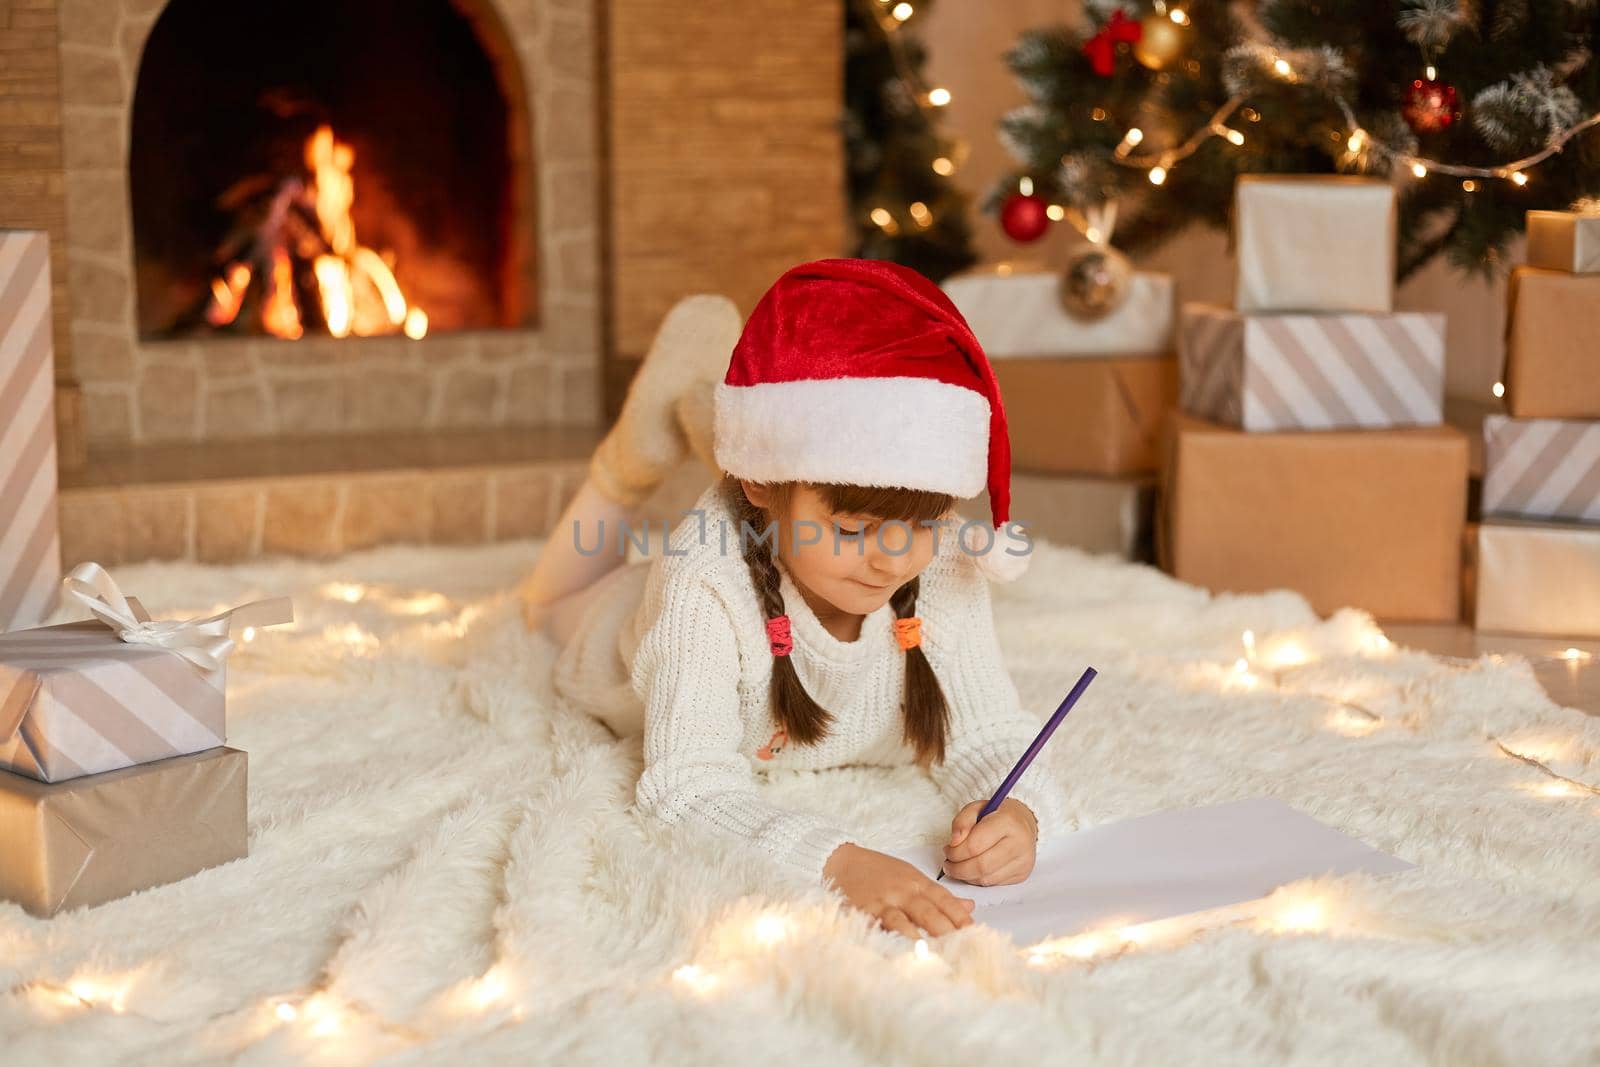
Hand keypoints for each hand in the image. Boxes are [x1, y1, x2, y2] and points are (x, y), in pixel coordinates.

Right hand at [822, 843, 974, 937]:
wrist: (840, 861)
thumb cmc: (877, 871)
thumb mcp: (911, 876)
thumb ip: (938, 895)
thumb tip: (969, 907)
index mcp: (917, 882)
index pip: (944, 900)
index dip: (959, 916)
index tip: (975, 932)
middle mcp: (902, 891)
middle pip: (928, 912)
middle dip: (946, 930)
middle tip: (962, 948)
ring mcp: (882, 902)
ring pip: (903, 921)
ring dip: (917, 937)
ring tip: (931, 954)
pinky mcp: (863, 912)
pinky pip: (877, 928)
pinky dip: (887, 940)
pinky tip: (895, 952)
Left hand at [941, 798, 1036, 885]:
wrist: (1023, 823)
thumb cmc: (997, 815)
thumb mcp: (976, 808)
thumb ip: (961, 822)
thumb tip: (954, 843)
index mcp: (1008, 822)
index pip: (974, 845)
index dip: (955, 852)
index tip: (947, 849)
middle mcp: (1019, 843)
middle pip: (981, 866)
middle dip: (958, 868)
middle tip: (948, 864)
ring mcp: (1023, 861)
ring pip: (986, 879)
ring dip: (966, 876)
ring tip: (958, 867)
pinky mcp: (1022, 874)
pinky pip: (993, 883)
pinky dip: (978, 880)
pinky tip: (973, 870)